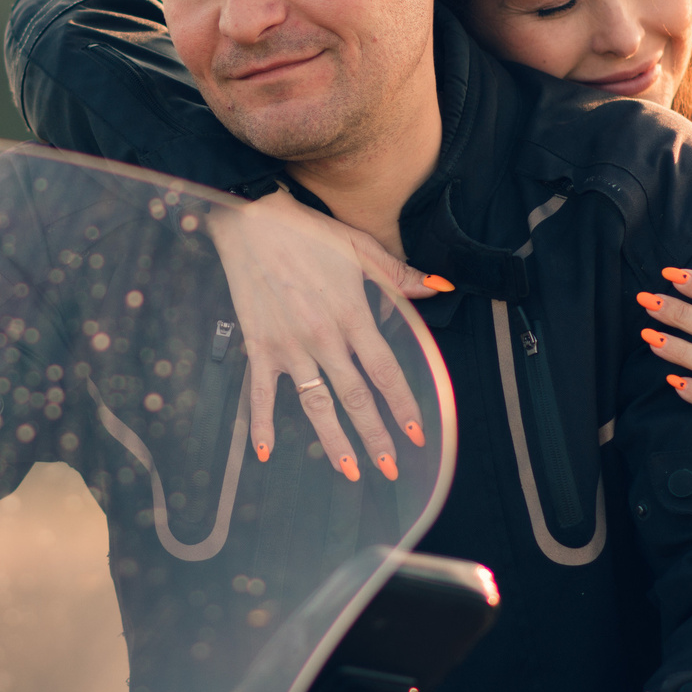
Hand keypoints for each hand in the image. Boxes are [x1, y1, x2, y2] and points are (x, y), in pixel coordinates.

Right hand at [206, 188, 446, 482]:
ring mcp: (289, 346)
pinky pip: (261, 393)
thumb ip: (400, 275)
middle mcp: (323, 338)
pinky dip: (261, 424)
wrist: (251, 220)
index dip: (402, 406)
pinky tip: (266, 453)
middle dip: (376, 437)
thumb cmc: (308, 233)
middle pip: (355, 398)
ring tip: (349, 471)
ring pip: (316, 404)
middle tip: (390, 469)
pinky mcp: (259, 347)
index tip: (416, 434)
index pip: (385, 372)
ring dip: (334, 441)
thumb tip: (439, 287)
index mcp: (352, 316)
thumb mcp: (360, 248)